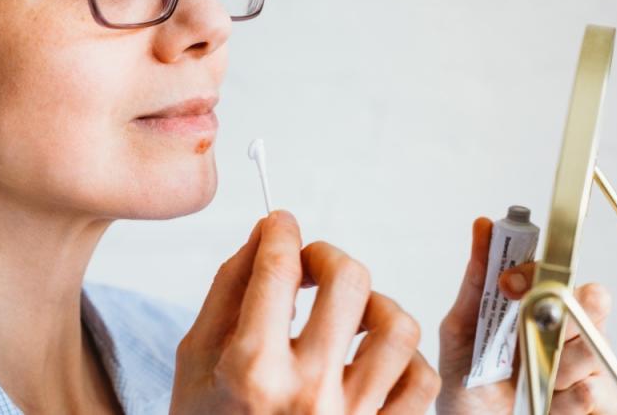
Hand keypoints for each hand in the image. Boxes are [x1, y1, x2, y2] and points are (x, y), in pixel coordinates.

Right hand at [170, 210, 439, 413]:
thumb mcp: (195, 359)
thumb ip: (228, 291)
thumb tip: (263, 237)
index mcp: (253, 369)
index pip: (277, 270)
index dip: (280, 232)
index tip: (280, 225)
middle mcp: (307, 392)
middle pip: (349, 282)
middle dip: (326, 256)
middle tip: (309, 267)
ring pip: (398, 327)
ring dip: (373, 306)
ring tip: (347, 316)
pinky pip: (420, 380)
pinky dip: (402, 359)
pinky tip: (370, 358)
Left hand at [437, 217, 616, 413]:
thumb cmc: (466, 378)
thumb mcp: (461, 327)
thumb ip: (476, 282)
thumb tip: (483, 227)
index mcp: (533, 309)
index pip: (554, 276)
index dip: (538, 272)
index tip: (510, 281)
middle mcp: (561, 333)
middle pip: (590, 305)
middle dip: (579, 307)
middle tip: (560, 310)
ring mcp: (578, 368)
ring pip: (591, 349)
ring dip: (566, 359)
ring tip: (540, 371)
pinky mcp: (588, 402)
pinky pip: (596, 394)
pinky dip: (575, 397)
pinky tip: (560, 396)